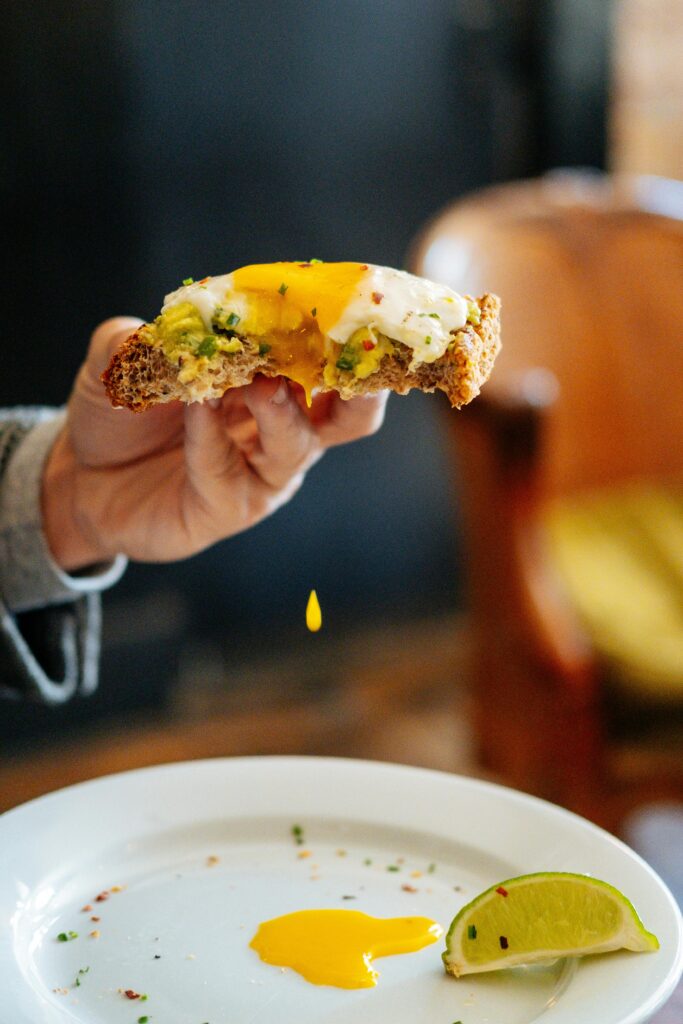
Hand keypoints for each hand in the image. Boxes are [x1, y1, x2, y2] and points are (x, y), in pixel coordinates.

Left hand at [42, 318, 387, 570]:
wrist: (86, 478)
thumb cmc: (128, 413)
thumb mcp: (129, 358)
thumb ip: (151, 335)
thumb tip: (180, 322)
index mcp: (278, 383)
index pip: (331, 359)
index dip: (346, 333)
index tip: (349, 301)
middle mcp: (283, 430)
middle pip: (353, 415)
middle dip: (356, 383)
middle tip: (339, 347)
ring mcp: (260, 474)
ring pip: (297, 445)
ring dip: (281, 408)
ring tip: (261, 383)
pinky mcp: (227, 508)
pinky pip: (229, 473)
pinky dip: (214, 436)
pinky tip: (196, 408)